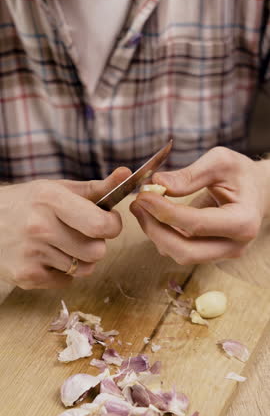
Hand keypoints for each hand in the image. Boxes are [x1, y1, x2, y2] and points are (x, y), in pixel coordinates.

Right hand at [0, 167, 130, 288]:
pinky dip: (62, 271)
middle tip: (81, 234)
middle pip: (98, 251)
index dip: (112, 225)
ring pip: (85, 269)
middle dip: (96, 243)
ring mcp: (32, 254)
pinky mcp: (27, 276)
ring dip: (80, 259)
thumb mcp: (56, 189)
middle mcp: (40, 227)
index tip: (107, 221)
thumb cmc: (26, 204)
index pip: (102, 225)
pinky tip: (47, 256)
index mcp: (50, 199)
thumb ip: (95, 188)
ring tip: (61, 245)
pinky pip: (67, 281)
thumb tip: (126, 174)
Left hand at [130, 147, 269, 264]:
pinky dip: (160, 233)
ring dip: (154, 232)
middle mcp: (234, 245)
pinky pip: (178, 249)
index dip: (165, 212)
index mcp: (243, 222)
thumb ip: (190, 174)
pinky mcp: (207, 253)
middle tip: (137, 205)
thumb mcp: (221, 162)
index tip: (143, 195)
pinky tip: (152, 214)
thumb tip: (157, 183)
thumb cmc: (241, 175)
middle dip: (155, 230)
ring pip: (178, 254)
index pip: (196, 224)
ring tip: (141, 206)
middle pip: (185, 251)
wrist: (257, 191)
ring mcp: (221, 253)